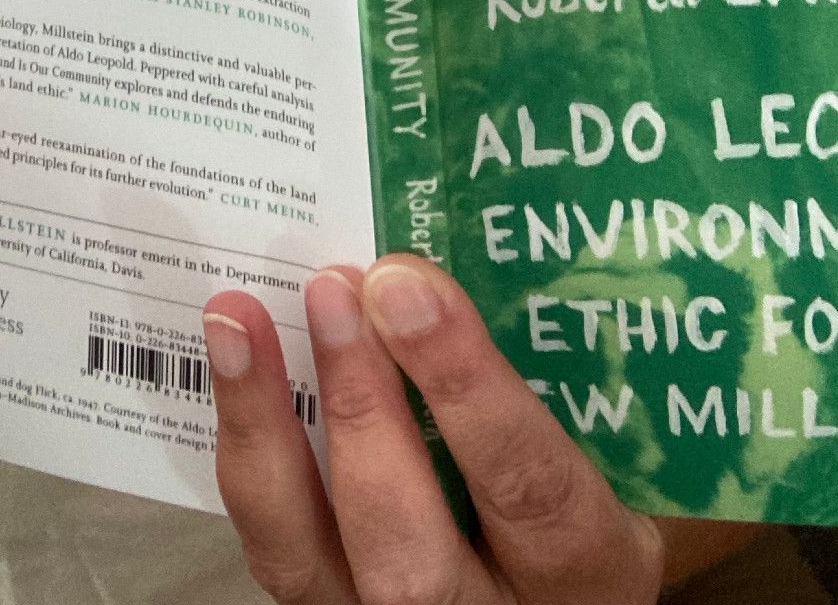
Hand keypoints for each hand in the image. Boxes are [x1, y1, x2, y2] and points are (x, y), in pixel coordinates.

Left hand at [204, 255, 663, 604]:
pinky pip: (277, 547)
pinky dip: (247, 458)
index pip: (529, 487)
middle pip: (411, 545)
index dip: (466, 387)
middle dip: (360, 409)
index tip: (409, 285)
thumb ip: (549, 376)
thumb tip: (445, 266)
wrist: (558, 586)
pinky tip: (230, 372)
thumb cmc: (588, 498)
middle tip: (330, 288)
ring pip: (310, 560)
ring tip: (236, 322)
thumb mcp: (607, 449)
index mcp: (583, 566)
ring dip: (267, 434)